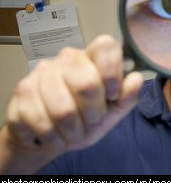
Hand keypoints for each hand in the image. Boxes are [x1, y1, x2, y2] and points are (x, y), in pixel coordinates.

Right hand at [1, 35, 142, 171]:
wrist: (50, 133)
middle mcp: (66, 59)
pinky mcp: (22, 91)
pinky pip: (41, 122)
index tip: (112, 94)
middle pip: (87, 83)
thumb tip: (136, 78)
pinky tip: (54, 133)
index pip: (105, 45)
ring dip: (73, 131)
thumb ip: (126, 96)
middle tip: (92, 120)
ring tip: (73, 131)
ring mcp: (42, 72)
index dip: (112, 72)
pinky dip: (53, 137)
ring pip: (63, 110)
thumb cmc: (84, 118)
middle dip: (93, 113)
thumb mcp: (111, 111)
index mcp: (91, 58)